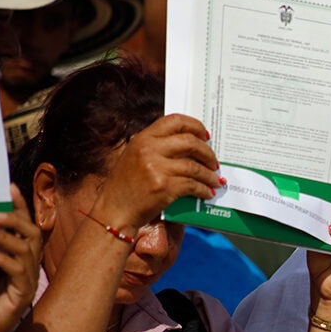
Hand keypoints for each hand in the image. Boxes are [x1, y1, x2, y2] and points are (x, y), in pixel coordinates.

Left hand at [0, 185, 39, 331]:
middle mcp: (27, 266)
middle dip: (15, 219)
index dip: (20, 206)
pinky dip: (0, 259)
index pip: (24, 226)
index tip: (8, 187)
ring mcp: (27, 281)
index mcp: (18, 256)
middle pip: (33, 234)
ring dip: (3, 237)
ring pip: (26, 250)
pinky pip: (17, 272)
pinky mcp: (22, 296)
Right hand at [92, 114, 220, 231]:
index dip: (195, 126)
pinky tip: (208, 192)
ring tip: (215, 180)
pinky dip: (204, 189)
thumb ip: (156, 146)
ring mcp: (156, 168)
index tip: (206, 135)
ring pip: (195, 166)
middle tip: (214, 162)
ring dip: (210, 175)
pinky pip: (192, 185)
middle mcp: (149, 149)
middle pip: (190, 142)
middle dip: (208, 153)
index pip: (174, 121)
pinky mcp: (164, 187)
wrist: (115, 210)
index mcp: (143, 138)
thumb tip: (189, 143)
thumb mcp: (134, 156)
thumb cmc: (126, 185)